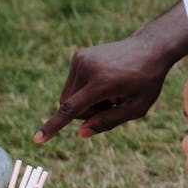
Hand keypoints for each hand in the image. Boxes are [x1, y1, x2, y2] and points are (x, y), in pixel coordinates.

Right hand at [35, 36, 172, 142]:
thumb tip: (81, 133)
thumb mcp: (137, 107)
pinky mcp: (78, 56)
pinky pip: (72, 84)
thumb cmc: (147, 81)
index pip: (72, 109)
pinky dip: (84, 88)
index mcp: (103, 82)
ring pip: (67, 96)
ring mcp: (80, 59)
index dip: (54, 126)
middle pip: (69, 106)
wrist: (150, 47)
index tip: (37, 139)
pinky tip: (104, 79)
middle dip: (85, 111)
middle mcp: (88, 68)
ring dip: (84, 100)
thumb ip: (108, 122)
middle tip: (111, 102)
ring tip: (108, 90)